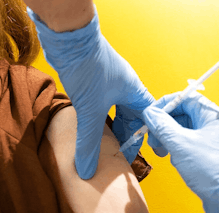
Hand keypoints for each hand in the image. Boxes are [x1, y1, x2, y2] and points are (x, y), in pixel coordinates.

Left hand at [27, 8, 153, 179]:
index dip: (148, 136)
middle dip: (127, 135)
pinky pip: (103, 105)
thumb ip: (90, 142)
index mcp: (134, 91)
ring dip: (113, 127)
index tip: (146, 152)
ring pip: (117, 110)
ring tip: (107, 145)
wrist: (69, 38)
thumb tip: (88, 169)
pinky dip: (100, 118)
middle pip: (132, 116)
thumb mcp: (91, 110)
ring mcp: (110, 83)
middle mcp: (125, 87)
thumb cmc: (88, 67)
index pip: (149, 119)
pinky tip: (92, 127)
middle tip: (121, 153)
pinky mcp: (95, 80)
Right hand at [142, 92, 218, 212]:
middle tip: (153, 136)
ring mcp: (215, 141)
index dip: (166, 104)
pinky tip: (175, 161)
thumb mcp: (181, 144)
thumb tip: (151, 113)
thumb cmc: (215, 171)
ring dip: (170, 139)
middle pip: (184, 115)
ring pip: (185, 132)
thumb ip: (163, 126)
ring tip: (162, 151)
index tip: (152, 114)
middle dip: (165, 125)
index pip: (186, 98)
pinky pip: (190, 146)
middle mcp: (216, 126)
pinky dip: (179, 150)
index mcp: (214, 116)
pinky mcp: (211, 156)